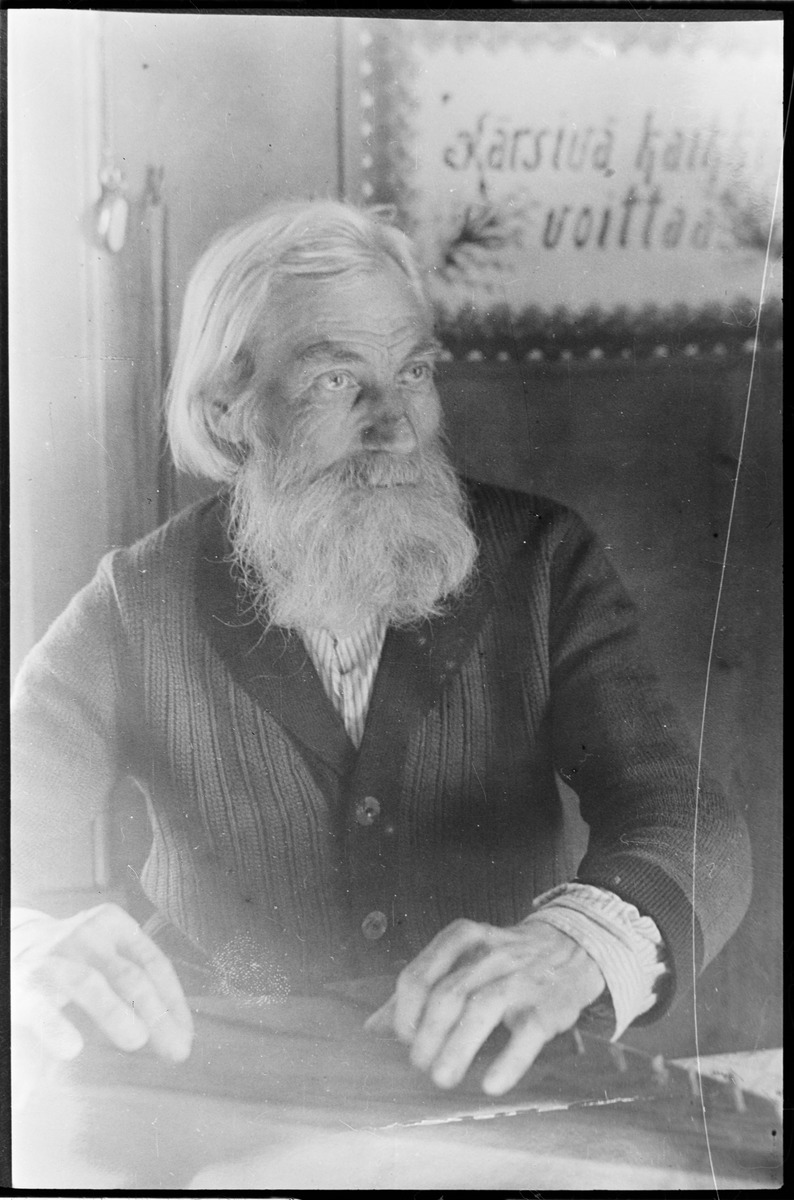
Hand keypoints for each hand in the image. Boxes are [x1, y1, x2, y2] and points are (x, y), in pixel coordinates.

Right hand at [11, 903, 193, 1062]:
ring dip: (116, 1014)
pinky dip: (56, 1028)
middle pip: (130, 977)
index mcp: (115, 925)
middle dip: (157, 1016)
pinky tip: (71, 1048)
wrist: (10, 941)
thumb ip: (138, 980)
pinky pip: (41, 1008)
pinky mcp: (24, 986)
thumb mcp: (108, 953)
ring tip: (136, 1041)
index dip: (174, 1002)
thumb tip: (178, 1032)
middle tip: (174, 1050)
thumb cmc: (74, 956)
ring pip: (90, 983)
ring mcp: (54, 958)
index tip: (185, 1036)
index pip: (154, 964)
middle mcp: (87, 935)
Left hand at [365, 917, 603, 1094]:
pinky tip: (492, 1084)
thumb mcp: (461, 960)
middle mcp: (491, 953)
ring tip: (442, 1078)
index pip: (419, 974)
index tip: (404, 1038)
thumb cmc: (504, 960)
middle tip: (420, 1065)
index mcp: (463, 938)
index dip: (404, 1013)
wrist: (574, 946)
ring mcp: (522, 978)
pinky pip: (527, 1033)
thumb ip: (419, 989)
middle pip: (448, 994)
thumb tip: (372, 1027)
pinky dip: (508, 1061)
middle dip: (427, 1036)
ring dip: (457, 1049)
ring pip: (482, 1009)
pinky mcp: (550, 1004)